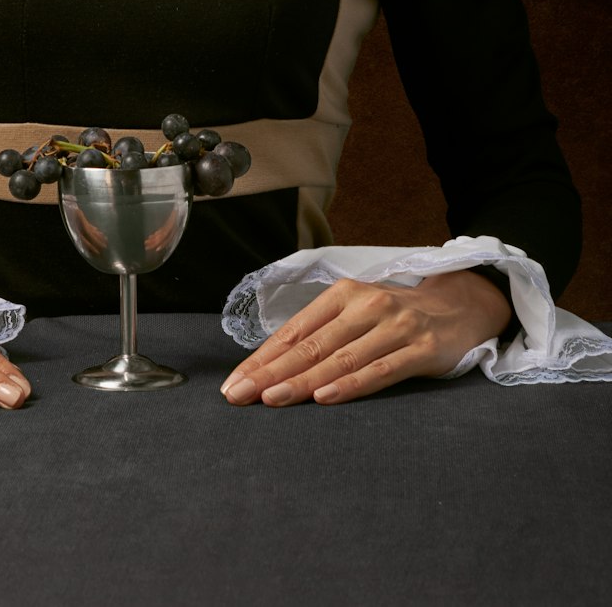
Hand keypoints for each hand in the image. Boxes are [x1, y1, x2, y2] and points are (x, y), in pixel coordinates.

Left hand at [220, 269, 512, 407]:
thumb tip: (272, 366)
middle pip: (311, 345)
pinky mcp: (420, 350)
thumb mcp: (357, 314)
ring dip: (302, 381)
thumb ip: (323, 334)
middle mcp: (366, 306)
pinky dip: (351, 384)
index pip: (295, 330)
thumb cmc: (396, 317)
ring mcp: (395, 327)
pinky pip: (380, 370)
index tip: (234, 383)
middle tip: (239, 395)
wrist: (460, 307)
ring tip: (271, 399)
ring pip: (340, 358)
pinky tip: (326, 397)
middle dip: (271, 372)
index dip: (262, 358)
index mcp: (343, 294)